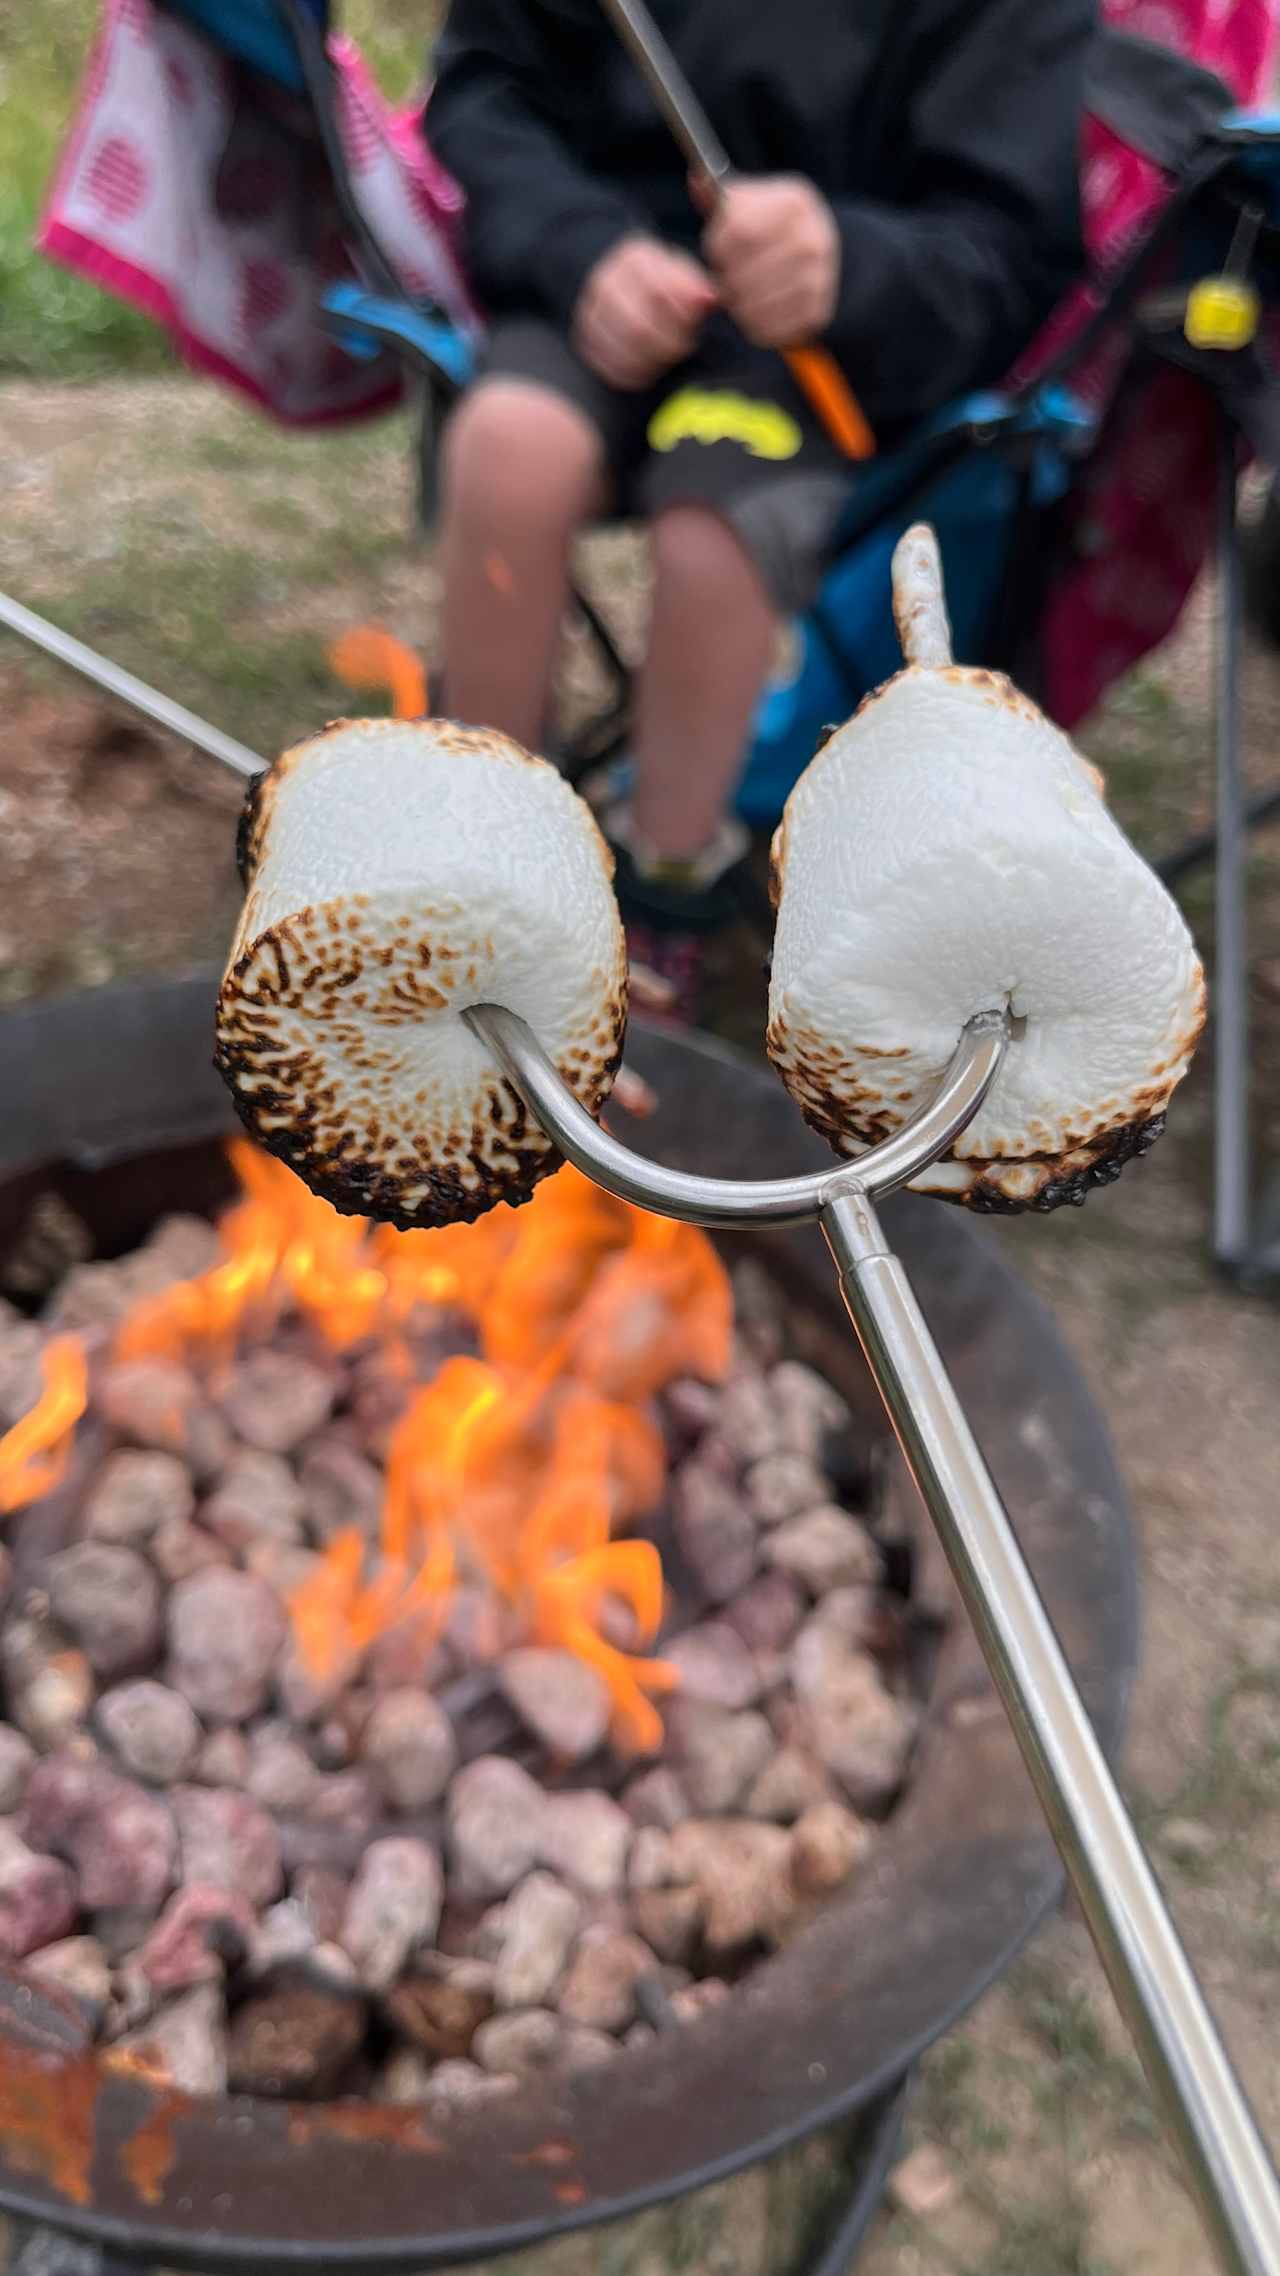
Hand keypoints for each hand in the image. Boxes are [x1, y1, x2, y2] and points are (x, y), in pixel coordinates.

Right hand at [573, 236, 716, 389]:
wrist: (626, 288)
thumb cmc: (664, 284)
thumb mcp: (684, 276)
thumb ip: (696, 287)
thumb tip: (706, 299)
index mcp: (634, 259)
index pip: (656, 293)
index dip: (680, 319)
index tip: (693, 328)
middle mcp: (605, 281)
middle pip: (638, 327)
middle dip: (668, 345)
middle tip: (683, 347)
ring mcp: (590, 311)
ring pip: (622, 348)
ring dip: (653, 362)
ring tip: (667, 358)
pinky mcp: (584, 338)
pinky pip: (608, 366)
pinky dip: (633, 375)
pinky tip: (650, 370)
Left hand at [703, 176, 839, 347]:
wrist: (820, 253)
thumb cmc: (768, 227)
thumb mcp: (748, 201)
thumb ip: (716, 194)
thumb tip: (696, 179)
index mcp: (794, 202)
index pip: (739, 230)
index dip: (717, 247)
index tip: (717, 250)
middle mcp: (812, 238)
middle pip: (743, 272)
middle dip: (725, 279)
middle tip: (726, 277)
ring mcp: (819, 277)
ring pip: (752, 305)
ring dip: (737, 304)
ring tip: (740, 293)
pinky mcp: (815, 312)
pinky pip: (767, 329)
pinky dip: (752, 325)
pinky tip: (754, 309)